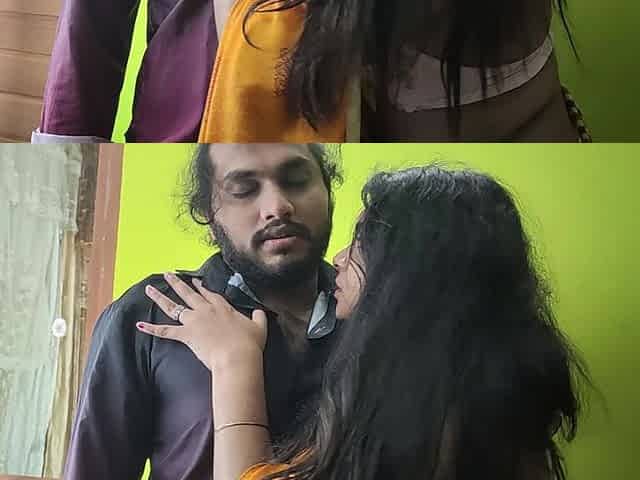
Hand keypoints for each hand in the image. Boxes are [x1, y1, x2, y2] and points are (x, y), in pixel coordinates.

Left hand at [137, 272, 267, 370]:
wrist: (237, 356)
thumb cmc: (249, 344)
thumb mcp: (259, 327)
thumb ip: (259, 317)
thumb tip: (261, 311)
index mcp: (223, 307)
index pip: (209, 294)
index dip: (201, 287)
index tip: (194, 281)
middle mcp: (206, 310)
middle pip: (188, 294)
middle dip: (177, 283)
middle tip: (168, 274)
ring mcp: (194, 321)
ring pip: (173, 307)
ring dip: (160, 297)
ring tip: (149, 289)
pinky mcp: (187, 334)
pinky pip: (165, 331)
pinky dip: (152, 329)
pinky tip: (139, 325)